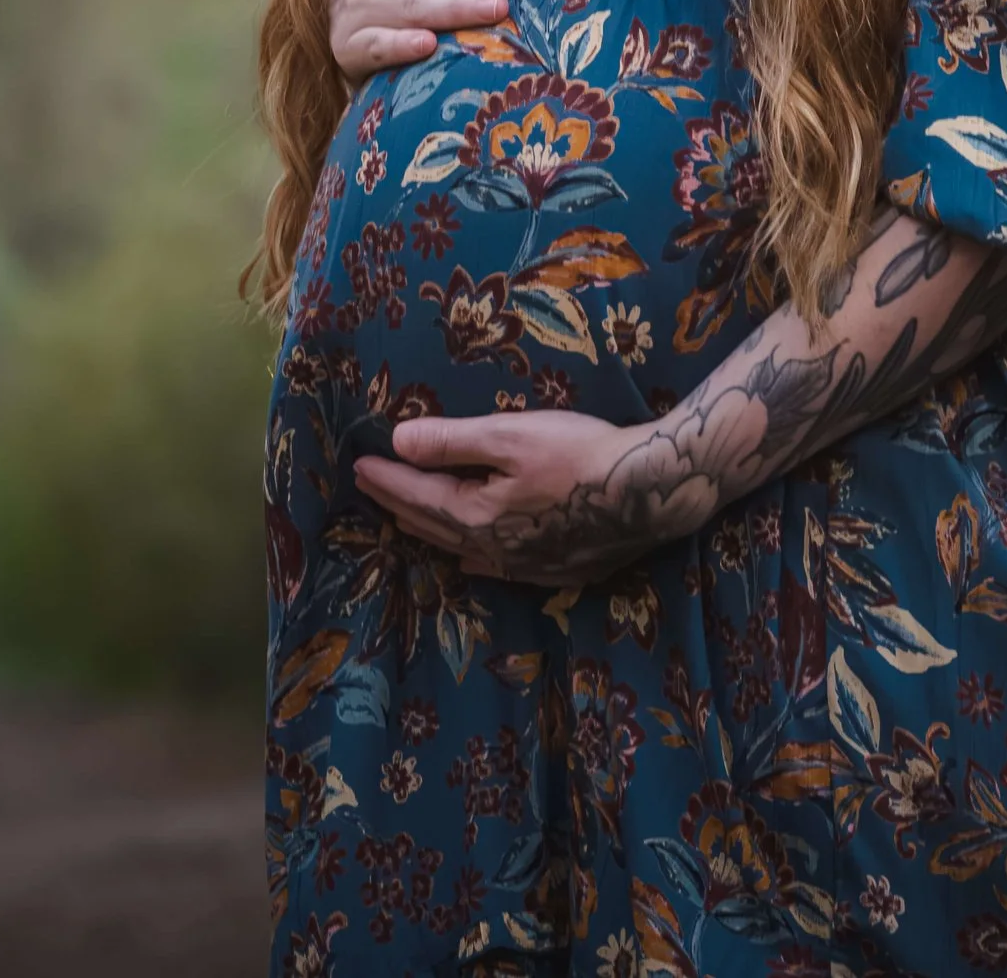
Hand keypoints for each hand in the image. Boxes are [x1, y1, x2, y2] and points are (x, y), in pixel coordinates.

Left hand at [353, 409, 716, 584]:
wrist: (649, 492)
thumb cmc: (579, 454)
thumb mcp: (512, 435)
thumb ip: (452, 442)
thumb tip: (397, 442)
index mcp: (476, 515)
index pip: (418, 496)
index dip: (386, 479)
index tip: (358, 465)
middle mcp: (493, 549)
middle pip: (433, 525)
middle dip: (398, 504)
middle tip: (371, 489)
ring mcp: (524, 565)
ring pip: (460, 549)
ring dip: (429, 530)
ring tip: (406, 520)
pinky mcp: (554, 570)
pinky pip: (494, 567)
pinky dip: (469, 556)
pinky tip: (470, 560)